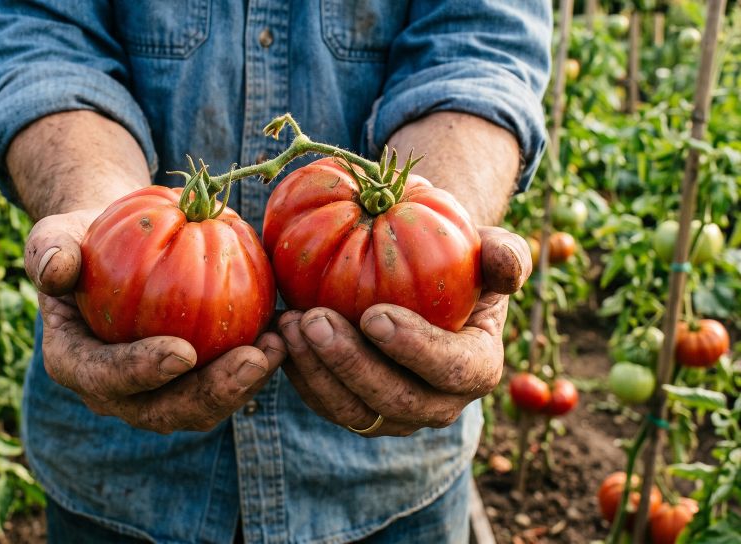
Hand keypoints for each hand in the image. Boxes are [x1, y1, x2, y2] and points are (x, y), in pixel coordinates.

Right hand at [25, 211, 285, 433]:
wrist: (112, 250)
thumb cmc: (83, 239)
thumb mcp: (56, 235)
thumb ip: (49, 250)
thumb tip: (56, 270)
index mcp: (74, 363)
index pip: (105, 377)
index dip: (142, 371)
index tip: (183, 351)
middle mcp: (115, 392)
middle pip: (164, 409)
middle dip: (212, 391)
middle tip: (253, 358)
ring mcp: (157, 393)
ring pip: (203, 407)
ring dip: (246, 384)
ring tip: (280, 345)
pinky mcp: (193, 382)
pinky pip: (226, 383)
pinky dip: (257, 365)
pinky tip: (286, 331)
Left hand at [279, 226, 531, 436]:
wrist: (421, 278)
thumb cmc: (458, 258)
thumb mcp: (490, 248)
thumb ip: (505, 254)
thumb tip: (506, 267)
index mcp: (478, 367)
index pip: (452, 369)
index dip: (414, 349)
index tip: (373, 315)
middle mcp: (438, 403)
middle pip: (395, 401)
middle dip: (351, 363)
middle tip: (314, 319)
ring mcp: (393, 413)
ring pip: (352, 410)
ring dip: (316, 369)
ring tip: (289, 322)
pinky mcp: (354, 408)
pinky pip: (323, 402)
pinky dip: (298, 372)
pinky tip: (277, 332)